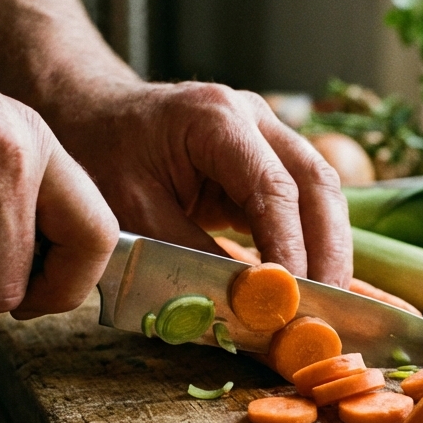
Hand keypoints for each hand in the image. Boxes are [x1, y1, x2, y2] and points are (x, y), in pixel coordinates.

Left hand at [52, 81, 351, 286]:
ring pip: (321, 190)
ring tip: (325, 301)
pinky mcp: (265, 161)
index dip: (290, 247)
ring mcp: (266, 135)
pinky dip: (310, 241)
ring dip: (328, 248)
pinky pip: (303, 201)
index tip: (291, 299)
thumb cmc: (103, 154)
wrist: (94, 117)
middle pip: (316, 182)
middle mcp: (253, 118)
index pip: (274, 188)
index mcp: (216, 119)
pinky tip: (310, 282)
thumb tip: (240, 303)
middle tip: (325, 306)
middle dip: (328, 250)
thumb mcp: (132, 209)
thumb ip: (186, 253)